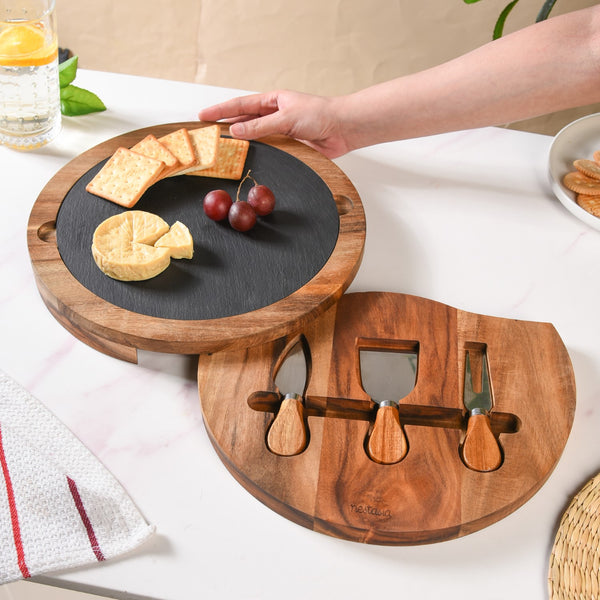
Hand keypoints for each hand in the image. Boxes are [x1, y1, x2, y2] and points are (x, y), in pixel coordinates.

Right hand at [198, 90, 350, 158]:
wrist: (343, 129)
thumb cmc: (319, 114)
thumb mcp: (286, 118)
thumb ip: (260, 126)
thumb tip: (236, 131)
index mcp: (273, 100)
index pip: (241, 105)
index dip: (221, 110)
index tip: (203, 116)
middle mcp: (275, 115)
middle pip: (245, 121)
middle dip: (226, 127)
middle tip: (208, 136)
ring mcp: (281, 131)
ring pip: (256, 137)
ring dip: (242, 143)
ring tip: (222, 149)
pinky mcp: (290, 146)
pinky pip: (270, 150)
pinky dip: (258, 154)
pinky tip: (248, 159)